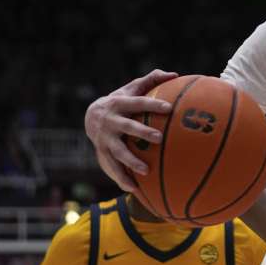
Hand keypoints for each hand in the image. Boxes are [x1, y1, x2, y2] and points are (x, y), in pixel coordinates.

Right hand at [84, 69, 176, 191]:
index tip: (169, 108)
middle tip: (159, 138)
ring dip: (130, 162)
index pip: (138, 103)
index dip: (152, 104)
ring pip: (117, 152)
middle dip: (142, 133)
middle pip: (127, 127)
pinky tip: (135, 190)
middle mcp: (110, 121)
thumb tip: (174, 74)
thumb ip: (152, 80)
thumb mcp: (132, 88)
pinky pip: (111, 168)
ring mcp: (104, 139)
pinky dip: (121, 179)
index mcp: (120, 104)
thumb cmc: (122, 100)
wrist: (90, 115)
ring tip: (146, 171)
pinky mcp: (101, 153)